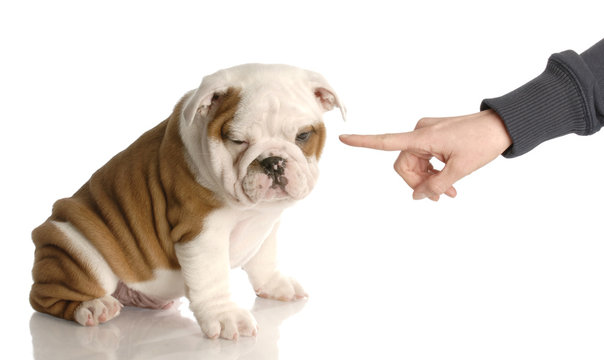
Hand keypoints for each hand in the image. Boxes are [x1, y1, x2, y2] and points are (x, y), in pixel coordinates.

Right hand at [339, 110, 511, 200]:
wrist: (502, 126)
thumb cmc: (482, 143)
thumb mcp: (459, 169)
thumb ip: (435, 186)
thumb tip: (418, 196)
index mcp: (422, 137)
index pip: (385, 141)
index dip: (363, 142)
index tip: (342, 139)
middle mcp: (419, 133)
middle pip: (403, 165)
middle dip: (417, 183)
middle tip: (438, 198)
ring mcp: (427, 134)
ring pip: (415, 164)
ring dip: (428, 180)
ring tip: (449, 193)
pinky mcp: (434, 136)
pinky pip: (425, 158)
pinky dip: (433, 172)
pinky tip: (449, 183)